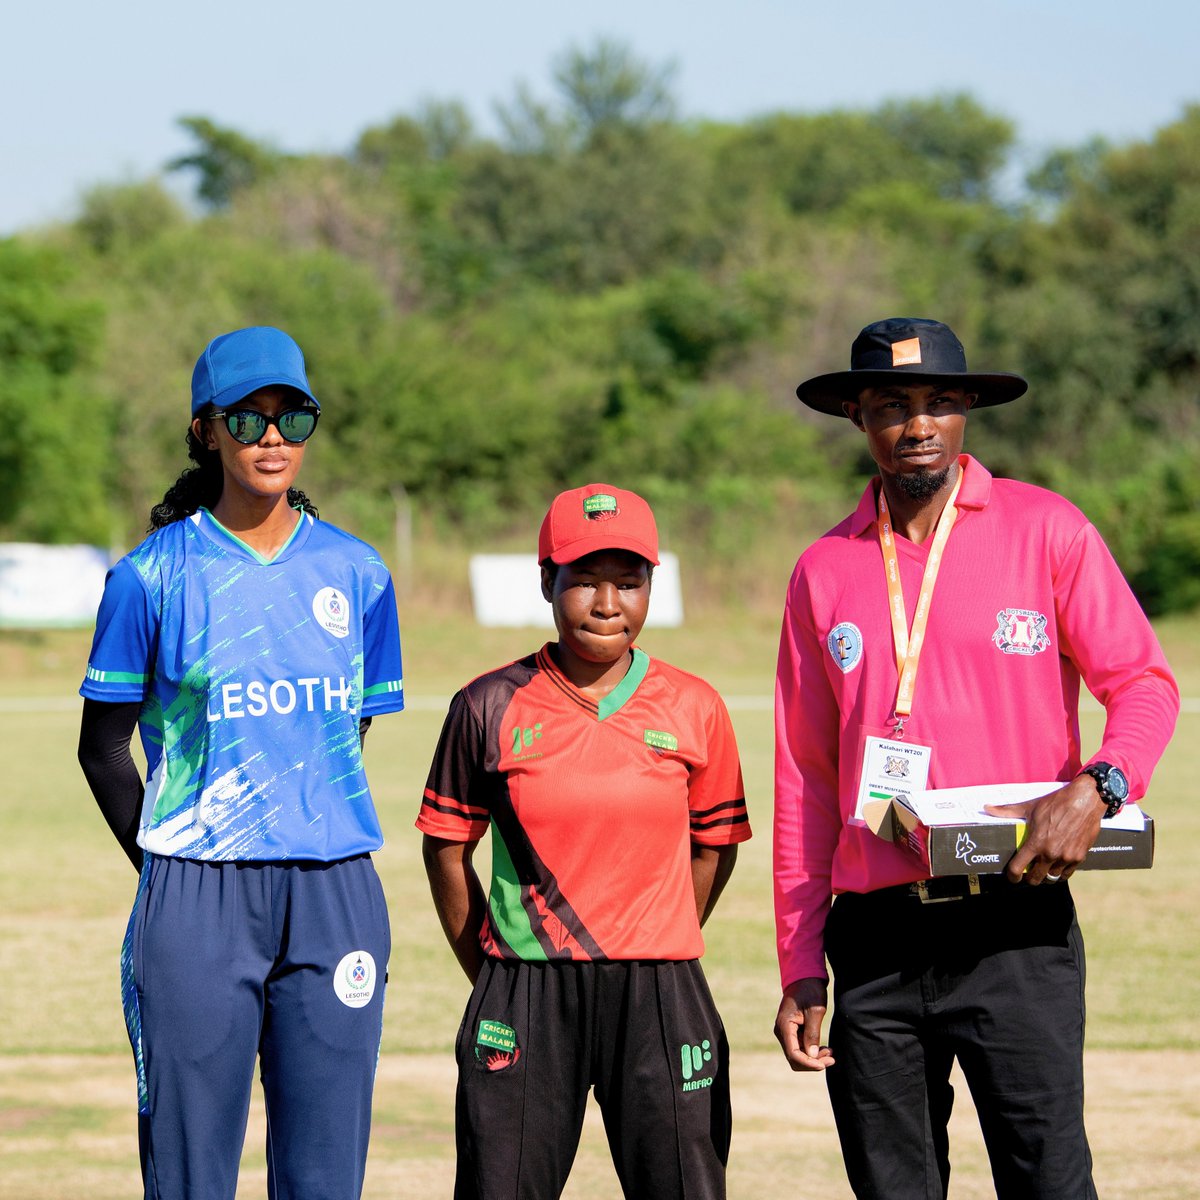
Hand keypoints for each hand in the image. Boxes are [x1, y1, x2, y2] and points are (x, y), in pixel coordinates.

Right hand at [774, 977, 835, 1071]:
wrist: (805, 977)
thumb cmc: (810, 990)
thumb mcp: (815, 1011)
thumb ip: (813, 1033)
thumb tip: (812, 1056)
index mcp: (784, 1026)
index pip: (793, 1054)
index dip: (809, 1063)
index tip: (825, 1063)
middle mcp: (782, 1031)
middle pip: (795, 1058)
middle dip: (812, 1062)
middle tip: (831, 1058)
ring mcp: (786, 1031)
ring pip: (798, 1055)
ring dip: (814, 1058)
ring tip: (830, 1052)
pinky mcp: (793, 1031)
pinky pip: (801, 1048)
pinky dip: (812, 1051)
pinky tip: (825, 1048)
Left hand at [984, 776, 1104, 884]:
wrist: (1086, 800)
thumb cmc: (1056, 803)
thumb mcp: (1030, 807)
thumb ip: (1007, 811)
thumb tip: (987, 808)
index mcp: (1036, 843)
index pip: (1018, 868)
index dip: (1012, 876)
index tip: (1011, 877)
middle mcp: (1050, 854)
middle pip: (1036, 879)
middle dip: (1030, 878)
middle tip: (1027, 872)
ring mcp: (1066, 857)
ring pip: (1052, 878)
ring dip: (1045, 876)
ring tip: (1042, 869)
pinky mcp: (1080, 857)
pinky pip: (1067, 873)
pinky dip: (1060, 872)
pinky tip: (1056, 865)